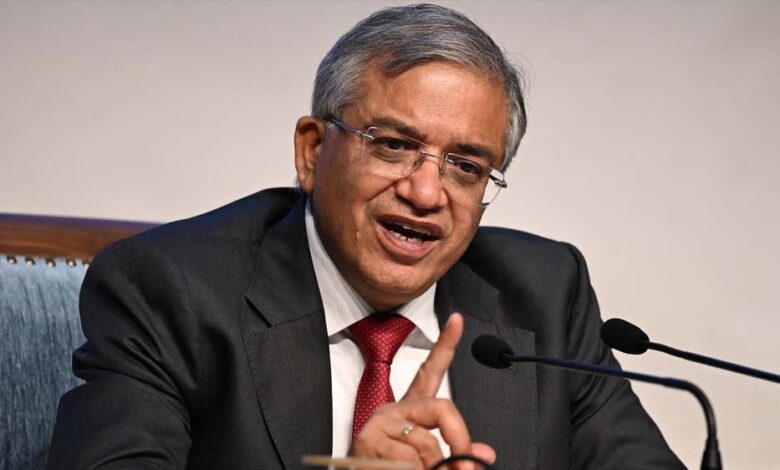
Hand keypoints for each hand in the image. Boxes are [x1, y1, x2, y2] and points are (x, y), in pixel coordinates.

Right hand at [349, 313, 495, 468]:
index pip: (429, 371)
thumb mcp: (428, 460)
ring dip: (432, 468)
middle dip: (459, 441)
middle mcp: (393, 409)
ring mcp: (379, 423)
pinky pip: (407, 459)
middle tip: (465, 469)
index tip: (457, 319)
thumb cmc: (393, 468)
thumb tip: (485, 453)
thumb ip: (454, 451)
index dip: (445, 344)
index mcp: (410, 409)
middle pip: (441, 407)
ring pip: (427, 442)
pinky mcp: (366, 441)